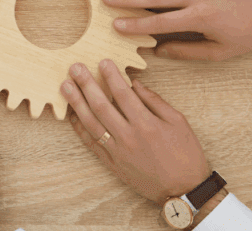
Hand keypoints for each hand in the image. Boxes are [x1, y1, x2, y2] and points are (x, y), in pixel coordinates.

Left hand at [61, 60, 210, 203]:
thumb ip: (155, 101)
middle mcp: (129, 136)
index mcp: (147, 124)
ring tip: (65, 87)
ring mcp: (118, 151)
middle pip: (101, 105)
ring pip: (91, 123)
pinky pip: (91, 143)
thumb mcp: (178, 122)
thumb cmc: (186, 154)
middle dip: (86, 84)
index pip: (123, 93)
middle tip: (75, 68)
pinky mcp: (112, 163)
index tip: (102, 61)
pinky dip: (80, 129)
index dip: (111, 75)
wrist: (184, 189)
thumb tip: (135, 83)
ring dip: (76, 103)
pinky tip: (72, 115)